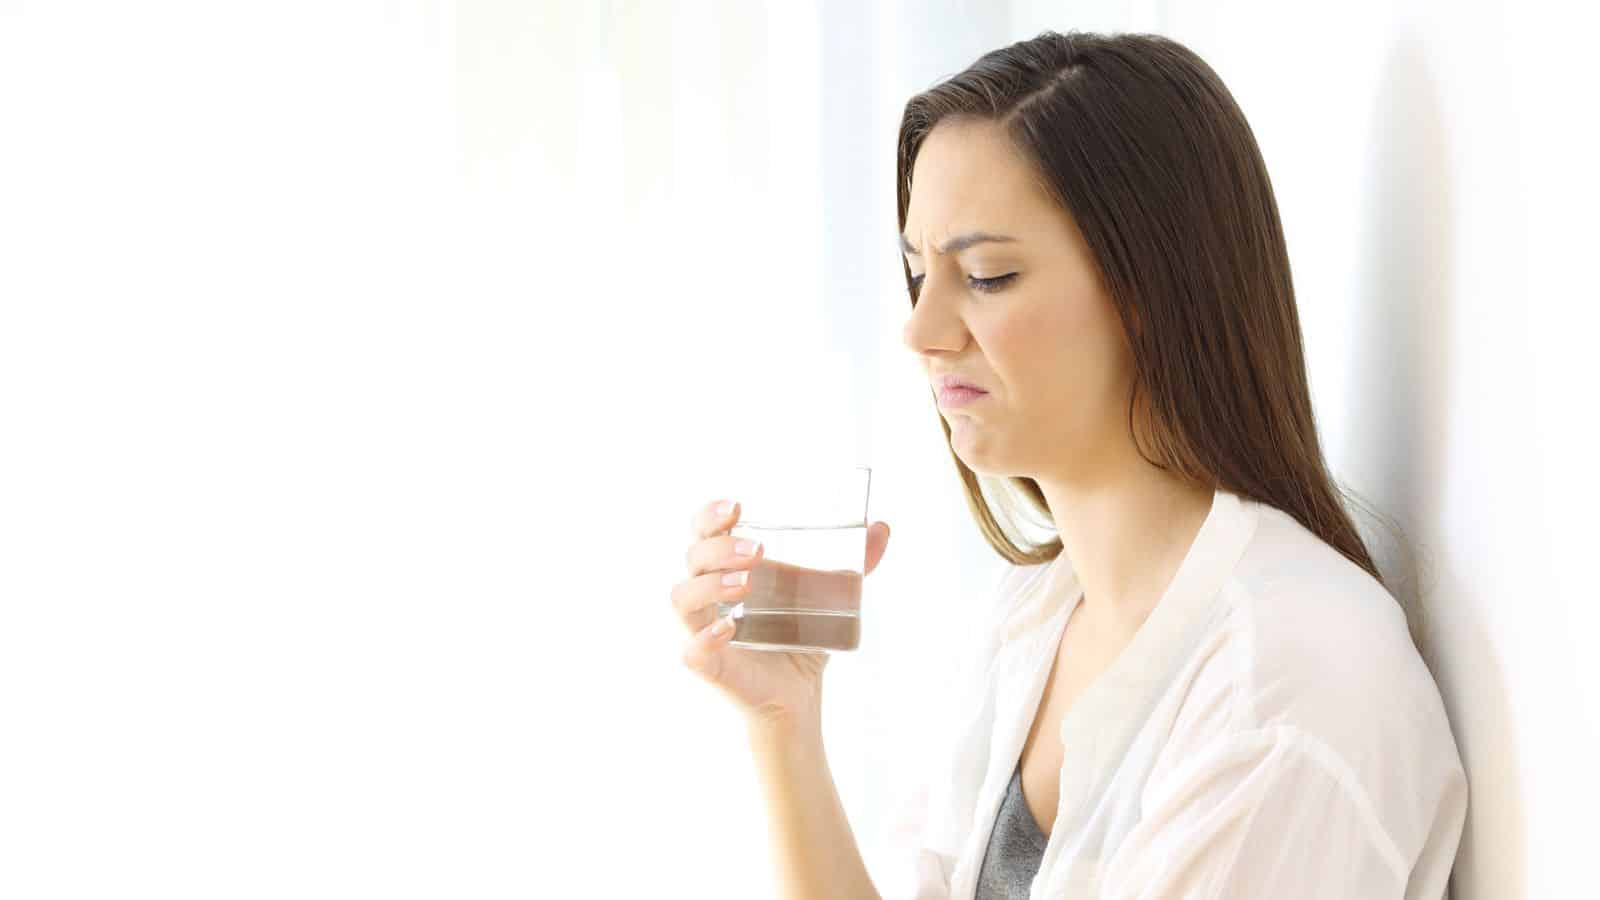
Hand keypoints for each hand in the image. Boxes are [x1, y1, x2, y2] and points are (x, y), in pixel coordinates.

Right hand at [672, 498, 890, 727]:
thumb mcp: (830, 595)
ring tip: (746, 582)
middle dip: (719, 547)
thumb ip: (855, 564)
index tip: (736, 506)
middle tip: (757, 551)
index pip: (703, 531)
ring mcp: (702, 629)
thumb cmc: (800, 635)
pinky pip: (690, 649)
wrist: (799, 693)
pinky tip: (730, 627)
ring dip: (709, 584)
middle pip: (693, 557)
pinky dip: (706, 637)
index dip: (710, 515)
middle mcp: (708, 594)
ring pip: (682, 598)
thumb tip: (882, 528)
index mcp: (727, 567)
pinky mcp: (706, 664)